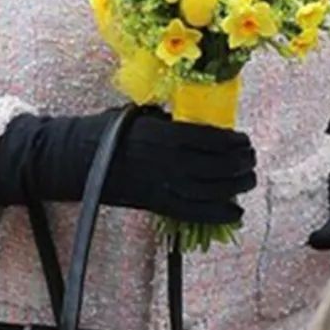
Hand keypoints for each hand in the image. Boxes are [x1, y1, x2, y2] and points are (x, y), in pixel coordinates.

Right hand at [0, 106, 256, 225]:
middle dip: (241, 163)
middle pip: (217, 165)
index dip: (234, 142)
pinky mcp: (157, 204)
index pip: (211, 139)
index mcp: (163, 135)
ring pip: (212, 190)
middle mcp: (167, 161)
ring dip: (237, 185)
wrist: (78, 161)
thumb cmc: (110, 133)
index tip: (244, 140)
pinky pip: (196, 212)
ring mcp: (163, 185)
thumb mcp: (142, 117)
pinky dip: (220, 212)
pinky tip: (236, 210)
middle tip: (251, 159)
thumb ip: (172, 122)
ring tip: (248, 179)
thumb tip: (203, 125)